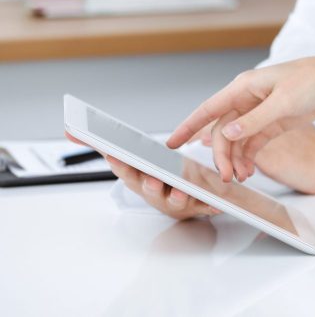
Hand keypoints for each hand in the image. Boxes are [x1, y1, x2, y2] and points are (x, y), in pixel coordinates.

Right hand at [107, 155, 222, 219]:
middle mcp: (155, 193)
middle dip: (149, 185)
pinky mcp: (195, 206)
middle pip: (149, 190)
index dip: (120, 165)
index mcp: (139, 179)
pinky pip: (204, 207)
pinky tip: (217, 204)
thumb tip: (72, 131)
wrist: (176, 202)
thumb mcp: (130, 163)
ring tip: (181, 192)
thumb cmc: (153, 180)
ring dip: (177, 197)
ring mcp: (174, 201)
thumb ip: (103, 147)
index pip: (126, 172)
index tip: (113, 156)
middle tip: (151, 179)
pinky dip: (210, 207)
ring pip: (175, 200)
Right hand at [166, 57, 314, 182]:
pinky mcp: (273, 122)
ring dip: (235, 158)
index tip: (171, 143)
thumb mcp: (283, 102)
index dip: (189, 125)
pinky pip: (253, 142)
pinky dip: (248, 157)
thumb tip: (229, 133)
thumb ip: (255, 120)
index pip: (210, 108)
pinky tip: (249, 171)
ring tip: (239, 177)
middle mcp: (248, 98)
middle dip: (222, 154)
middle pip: (224, 130)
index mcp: (245, 86)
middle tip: (226, 177)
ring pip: (237, 139)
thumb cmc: (313, 81)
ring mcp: (260, 111)